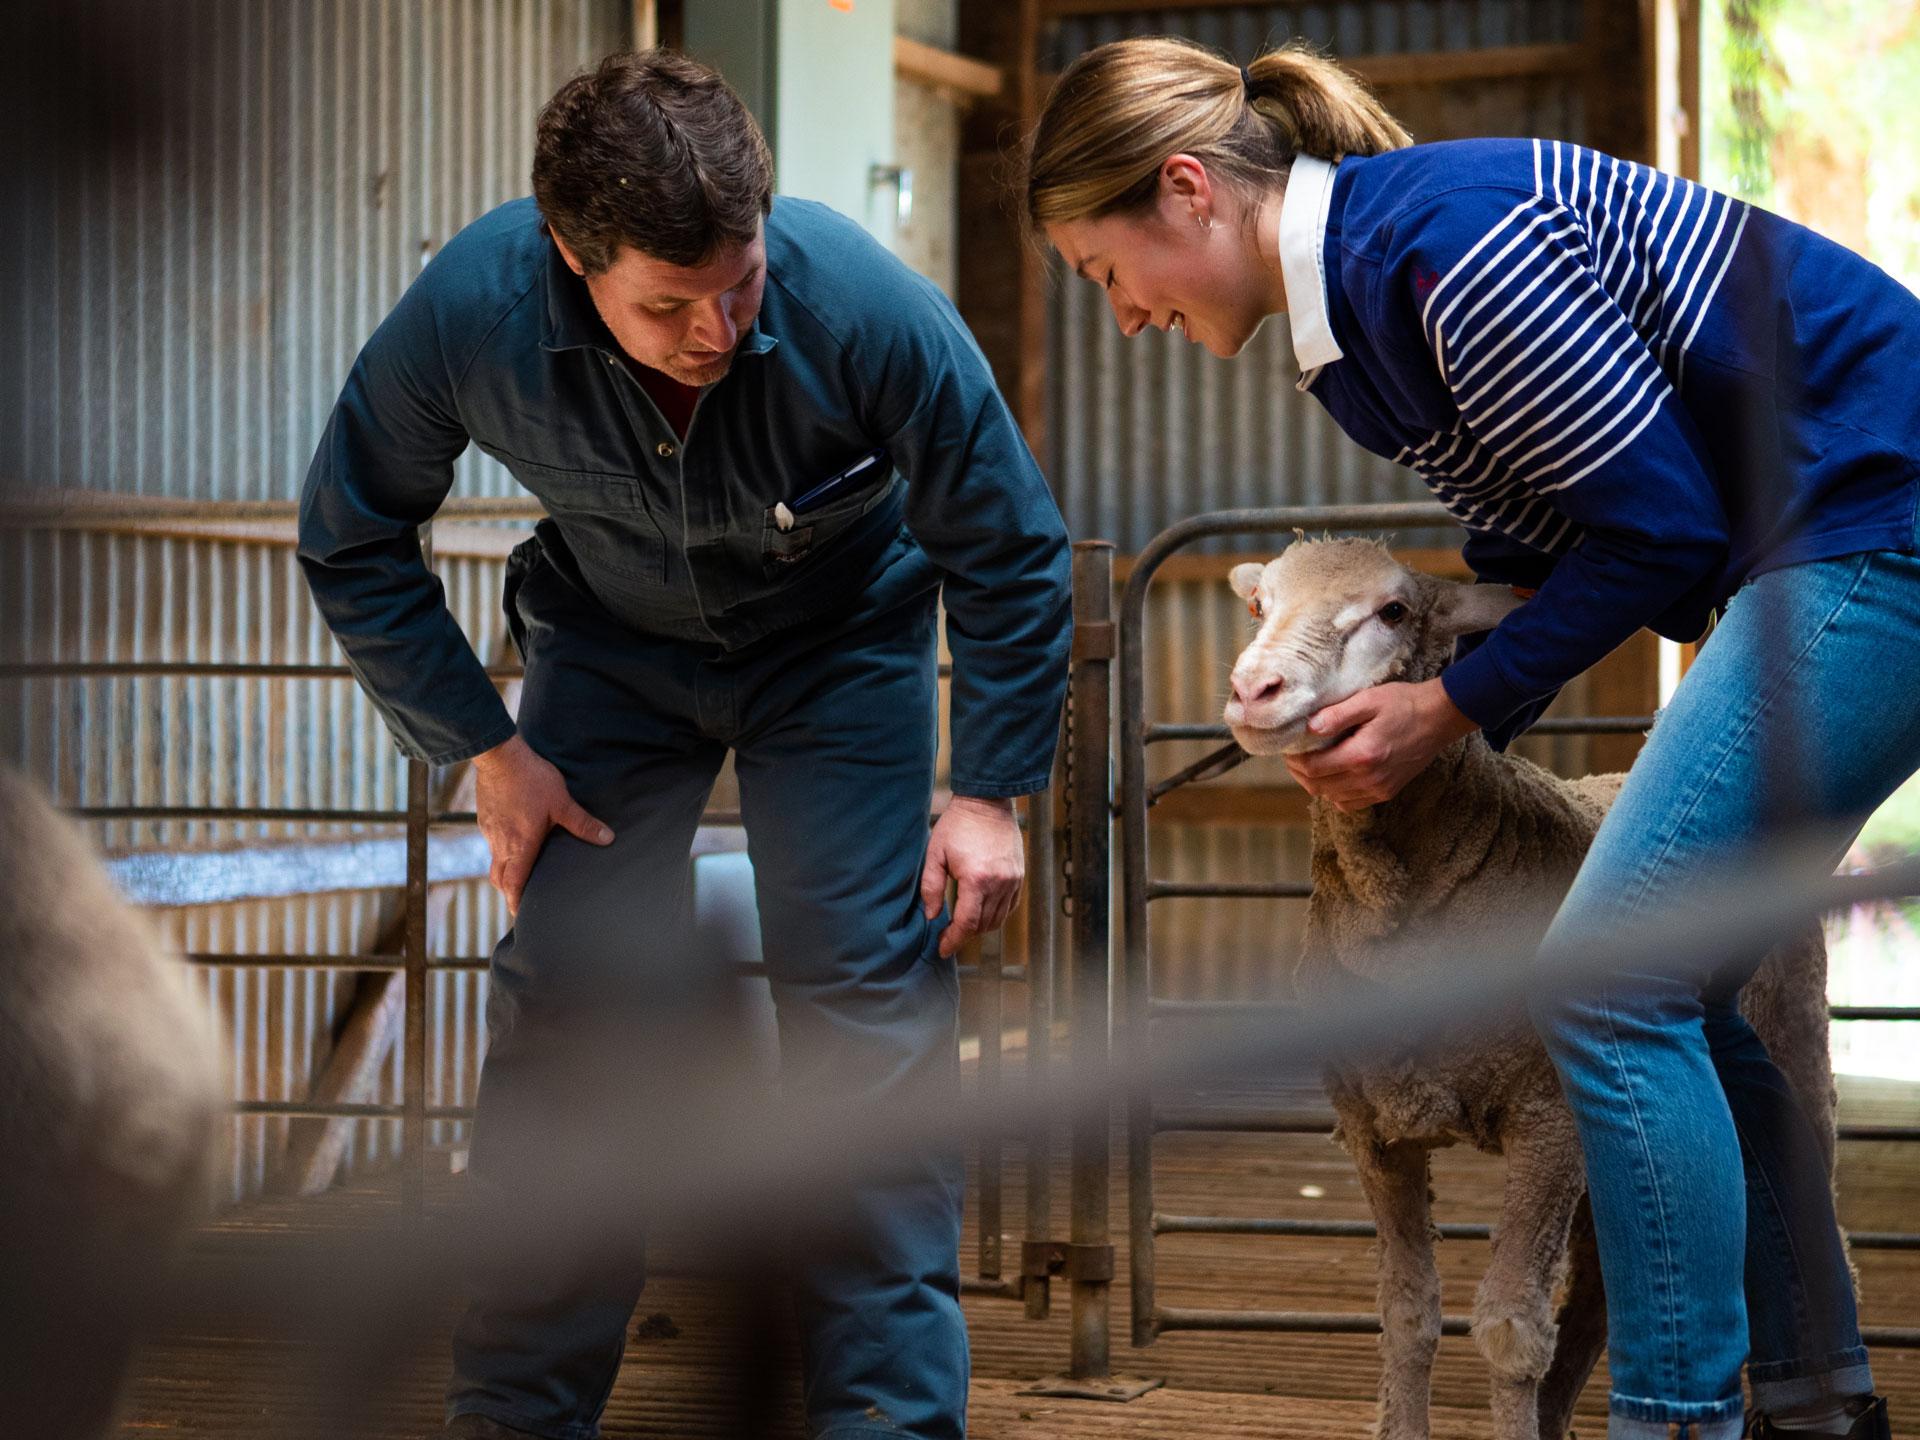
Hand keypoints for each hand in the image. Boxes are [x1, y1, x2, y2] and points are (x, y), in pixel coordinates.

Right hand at [471, 734, 613, 913]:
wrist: (500, 756)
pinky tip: (514, 841)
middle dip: (509, 892)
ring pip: (495, 860)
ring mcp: (489, 831)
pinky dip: (501, 851)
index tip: (520, 914)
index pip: (513, 884)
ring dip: (506, 871)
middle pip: (499, 878)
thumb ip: (583, 823)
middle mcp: (500, 843)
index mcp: (519, 846)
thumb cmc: (532, 780)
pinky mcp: (485, 818)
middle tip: (520, 900)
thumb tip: (607, 838)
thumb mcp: (562, 803)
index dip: (516, 902)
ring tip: (520, 873)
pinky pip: (492, 842)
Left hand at [920, 795, 1023, 958]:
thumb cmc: (957, 825)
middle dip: (964, 935)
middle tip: (948, 935)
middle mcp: (999, 884)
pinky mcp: (1019, 876)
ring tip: (963, 924)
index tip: (943, 949)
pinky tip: (982, 911)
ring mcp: (1013, 880)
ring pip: (998, 919)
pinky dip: (996, 915)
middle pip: (983, 925)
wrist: (987, 802)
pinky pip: (1010, 906)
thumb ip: (932, 887)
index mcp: (976, 880)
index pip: (967, 924)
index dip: (953, 941)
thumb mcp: (935, 854)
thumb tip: (932, 916)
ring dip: (980, 927)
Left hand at [1283, 677, 1477, 812]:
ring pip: (1332, 798)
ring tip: (1312, 763)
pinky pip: (1350, 803)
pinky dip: (1336, 793)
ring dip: (1316, 784)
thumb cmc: (1403, 703)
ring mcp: (1379, 789)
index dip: (1294, 761)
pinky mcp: (1387, 792)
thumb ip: (1337, 715)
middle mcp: (1369, 778)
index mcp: (1362, 755)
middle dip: (1300, 773)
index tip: (1289, 748)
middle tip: (1294, 756)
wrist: (1439, 718)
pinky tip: (1334, 775)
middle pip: (1318, 787)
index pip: (1313, 768)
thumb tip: (1308, 728)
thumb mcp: (1368, 699)